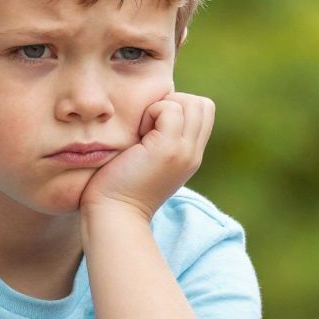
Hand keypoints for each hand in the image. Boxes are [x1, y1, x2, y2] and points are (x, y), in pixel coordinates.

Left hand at [79, 91, 214, 221]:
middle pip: (202, 104)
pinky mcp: (169, 149)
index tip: (153, 127)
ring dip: (163, 107)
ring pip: (191, 103)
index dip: (180, 108)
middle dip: (175, 103)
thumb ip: (160, 138)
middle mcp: (193, 153)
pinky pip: (170, 109)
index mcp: (190, 155)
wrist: (115, 215)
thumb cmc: (119, 187)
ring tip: (144, 132)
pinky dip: (150, 113)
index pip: (203, 111)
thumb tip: (154, 109)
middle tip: (148, 127)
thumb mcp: (149, 160)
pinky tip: (137, 137)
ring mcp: (184, 151)